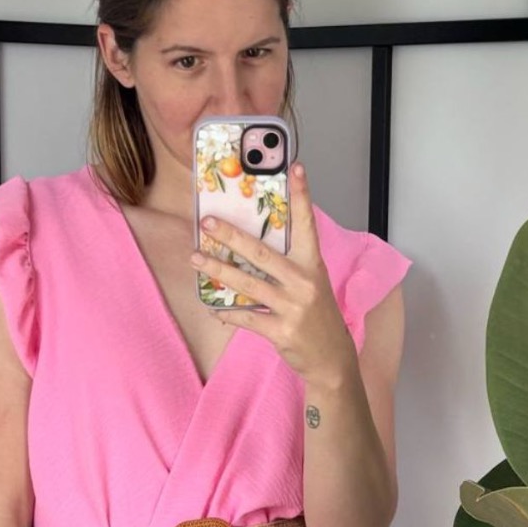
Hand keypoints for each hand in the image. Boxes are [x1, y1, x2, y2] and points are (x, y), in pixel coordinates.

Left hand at [190, 163, 356, 387]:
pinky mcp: (281, 331)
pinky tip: (212, 308)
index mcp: (313, 265)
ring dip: (218, 271)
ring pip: (248, 284)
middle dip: (232, 236)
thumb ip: (290, 262)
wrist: (331, 359)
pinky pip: (247, 317)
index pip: (307, 225)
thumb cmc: (317, 316)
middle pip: (262, 253)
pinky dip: (227, 313)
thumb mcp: (312, 283)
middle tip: (208, 222)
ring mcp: (292, 307)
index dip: (302, 196)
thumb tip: (254, 242)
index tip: (295, 168)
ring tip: (196, 259)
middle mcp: (304, 282)